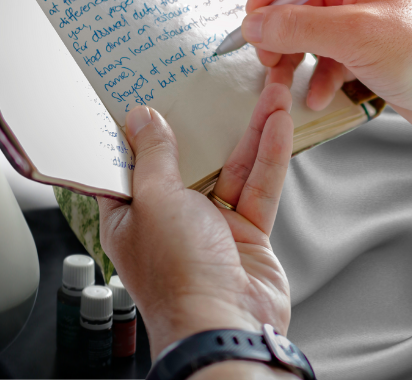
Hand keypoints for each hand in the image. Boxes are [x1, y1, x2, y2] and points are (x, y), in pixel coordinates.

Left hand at [97, 83, 293, 360]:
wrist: (225, 327)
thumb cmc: (176, 270)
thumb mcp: (154, 200)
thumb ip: (153, 156)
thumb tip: (142, 116)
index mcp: (131, 213)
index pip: (131, 162)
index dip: (140, 128)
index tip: (148, 92)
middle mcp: (168, 216)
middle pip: (188, 158)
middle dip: (207, 122)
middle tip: (218, 83)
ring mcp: (210, 224)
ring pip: (231, 167)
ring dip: (251, 130)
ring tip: (270, 91)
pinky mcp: (246, 233)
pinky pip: (258, 186)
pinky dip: (270, 155)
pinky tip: (279, 122)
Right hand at [242, 0, 411, 127]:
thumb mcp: (358, 36)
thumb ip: (299, 27)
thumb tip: (253, 24)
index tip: (259, 11)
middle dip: (274, 25)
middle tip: (265, 53)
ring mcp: (354, 16)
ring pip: (299, 27)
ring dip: (286, 55)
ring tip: (281, 80)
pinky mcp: (358, 48)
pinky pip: (319, 55)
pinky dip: (312, 76)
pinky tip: (316, 96)